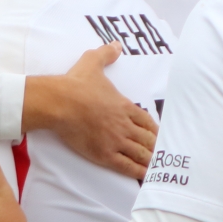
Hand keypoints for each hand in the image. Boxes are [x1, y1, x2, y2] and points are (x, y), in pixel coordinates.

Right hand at [25, 44, 157, 180]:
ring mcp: (115, 141)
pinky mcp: (104, 154)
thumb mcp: (92, 62)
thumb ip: (106, 54)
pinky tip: (144, 176)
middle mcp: (124, 125)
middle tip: (163, 155)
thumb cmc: (75, 84)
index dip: (155, 130)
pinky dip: (137, 172)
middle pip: (148, 139)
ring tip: (158, 168)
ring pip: (140, 153)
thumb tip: (115, 45)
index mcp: (124, 106)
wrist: (59, 103)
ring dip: (150, 160)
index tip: (159, 136)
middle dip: (155, 147)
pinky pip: (126, 165)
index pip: (147, 121)